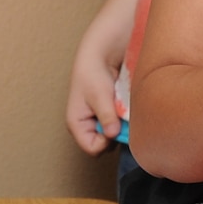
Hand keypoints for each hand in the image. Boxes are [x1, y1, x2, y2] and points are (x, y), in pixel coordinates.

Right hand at [66, 35, 124, 154]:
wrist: (101, 55)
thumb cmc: (93, 73)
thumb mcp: (100, 95)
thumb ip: (106, 116)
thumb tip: (112, 134)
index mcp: (76, 124)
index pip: (91, 148)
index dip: (105, 142)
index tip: (115, 127)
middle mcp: (86, 126)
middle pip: (104, 145)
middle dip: (115, 134)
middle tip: (121, 116)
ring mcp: (98, 122)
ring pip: (113, 136)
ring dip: (121, 126)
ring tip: (122, 110)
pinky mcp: (109, 117)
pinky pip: (119, 127)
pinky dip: (124, 120)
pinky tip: (125, 108)